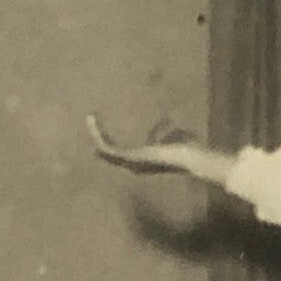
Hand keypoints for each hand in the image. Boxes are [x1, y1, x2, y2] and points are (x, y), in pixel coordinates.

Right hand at [89, 114, 233, 186]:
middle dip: (99, 135)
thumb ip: (167, 128)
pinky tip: (92, 120)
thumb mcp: (174, 133)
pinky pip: (107, 148)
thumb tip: (167, 117)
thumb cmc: (188, 147)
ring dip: (95, 133)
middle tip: (91, 119)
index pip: (122, 152)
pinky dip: (98, 134)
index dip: (111, 139)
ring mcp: (131, 162)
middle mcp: (135, 163)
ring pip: (106, 150)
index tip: (104, 126)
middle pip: (110, 152)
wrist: (191, 156)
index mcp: (145, 159)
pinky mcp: (128, 158)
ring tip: (90, 117)